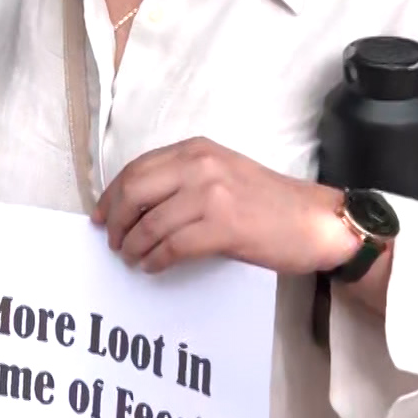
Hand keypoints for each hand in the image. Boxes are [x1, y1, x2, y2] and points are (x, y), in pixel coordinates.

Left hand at [94, 137, 354, 275]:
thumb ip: (182, 180)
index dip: (111, 196)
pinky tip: (152, 266)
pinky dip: (155, 259)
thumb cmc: (270, 202)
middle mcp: (200, 166)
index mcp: (196, 150)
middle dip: (115, 221)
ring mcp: (211, 195)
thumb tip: (135, 205)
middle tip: (112, 242)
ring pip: (150, 223)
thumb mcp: (221, 173)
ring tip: (131, 259)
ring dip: (133, 246)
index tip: (100, 216)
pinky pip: (172, 246)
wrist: (318, 221)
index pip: (136, 169)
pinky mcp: (224, 226)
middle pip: (134, 192)